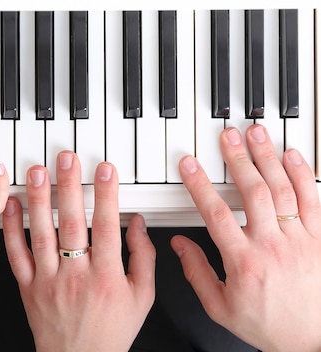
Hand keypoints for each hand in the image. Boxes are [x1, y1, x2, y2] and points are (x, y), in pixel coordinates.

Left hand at [2, 151, 155, 351]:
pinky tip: (11, 204)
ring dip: (38, 200)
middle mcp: (75, 277)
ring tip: (36, 172)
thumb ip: (143, 258)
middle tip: (65, 159)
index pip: (107, 227)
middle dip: (68, 187)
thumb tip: (138, 223)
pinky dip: (11, 228)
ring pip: (40, 234)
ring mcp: (48, 281)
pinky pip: (16, 254)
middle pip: (71, 224)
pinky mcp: (27, 287)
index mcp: (106, 277)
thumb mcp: (142, 298)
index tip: (104, 169)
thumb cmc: (111, 330)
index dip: (106, 195)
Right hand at [173, 124, 320, 350]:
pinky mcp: (319, 240)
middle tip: (227, 136)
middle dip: (238, 159)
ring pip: (283, 190)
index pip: (216, 215)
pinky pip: (313, 201)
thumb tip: (179, 244)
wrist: (312, 340)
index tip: (190, 165)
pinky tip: (291, 155)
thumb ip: (196, 272)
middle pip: (253, 193)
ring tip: (256, 134)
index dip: (200, 186)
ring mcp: (299, 241)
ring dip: (268, 158)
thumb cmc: (268, 325)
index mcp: (243, 263)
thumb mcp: (219, 307)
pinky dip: (302, 175)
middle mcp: (272, 247)